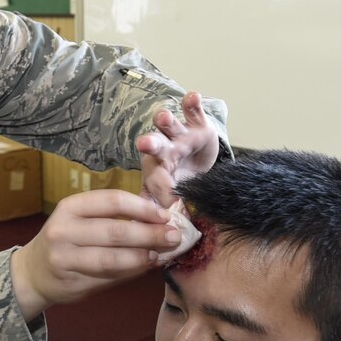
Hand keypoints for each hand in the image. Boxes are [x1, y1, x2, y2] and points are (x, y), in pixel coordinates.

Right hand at [9, 189, 180, 320]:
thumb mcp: (79, 219)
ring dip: (142, 257)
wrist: (32, 272)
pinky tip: (143, 268)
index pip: (112, 201)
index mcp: (69, 207)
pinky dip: (130, 273)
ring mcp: (64, 259)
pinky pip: (108, 278)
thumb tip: (157, 219)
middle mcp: (63, 231)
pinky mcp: (71, 283)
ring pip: (113, 259)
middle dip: (150, 234)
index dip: (143, 208)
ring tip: (159, 255)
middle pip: (116, 231)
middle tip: (174, 237)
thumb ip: (113, 217)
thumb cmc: (66, 240)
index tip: (165, 215)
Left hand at [137, 91, 219, 206]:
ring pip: (170, 127)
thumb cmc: (178, 181)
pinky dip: (192, 104)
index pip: (158, 182)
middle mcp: (164, 151)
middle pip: (155, 147)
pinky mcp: (197, 124)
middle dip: (150, 144)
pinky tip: (193, 96)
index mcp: (155, 172)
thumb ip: (162, 213)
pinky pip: (193, 111)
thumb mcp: (171, 197)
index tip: (169, 204)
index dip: (164, 193)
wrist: (196, 162)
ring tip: (162, 116)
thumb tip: (152, 244)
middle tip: (143, 144)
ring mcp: (180, 136)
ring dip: (166, 121)